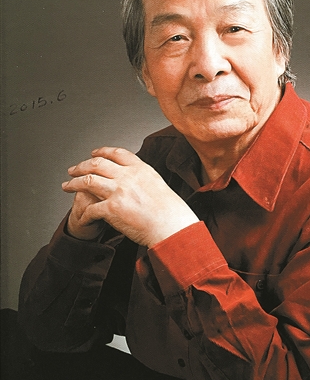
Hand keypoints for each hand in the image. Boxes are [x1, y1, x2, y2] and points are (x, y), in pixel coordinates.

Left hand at [62, 147, 198, 246]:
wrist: (172, 227)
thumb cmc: (171, 212)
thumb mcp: (159, 185)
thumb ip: (143, 179)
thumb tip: (134, 179)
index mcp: (141, 169)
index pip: (117, 153)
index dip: (102, 152)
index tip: (93, 153)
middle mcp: (128, 176)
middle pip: (97, 164)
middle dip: (81, 166)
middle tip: (73, 170)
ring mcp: (119, 191)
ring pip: (88, 181)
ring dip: (74, 183)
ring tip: (67, 186)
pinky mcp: (112, 208)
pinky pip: (90, 208)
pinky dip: (83, 213)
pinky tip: (81, 216)